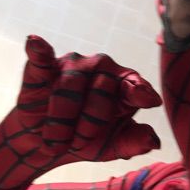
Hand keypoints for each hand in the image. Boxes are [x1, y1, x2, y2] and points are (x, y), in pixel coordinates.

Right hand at [6, 35, 161, 168]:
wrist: (50, 146)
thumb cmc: (89, 141)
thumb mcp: (115, 147)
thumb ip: (136, 142)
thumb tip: (154, 142)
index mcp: (126, 86)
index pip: (136, 85)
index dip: (141, 92)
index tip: (148, 100)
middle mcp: (103, 69)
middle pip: (102, 90)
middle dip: (90, 124)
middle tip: (78, 144)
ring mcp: (73, 66)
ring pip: (71, 87)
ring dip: (63, 120)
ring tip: (58, 142)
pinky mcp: (43, 70)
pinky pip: (41, 59)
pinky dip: (38, 50)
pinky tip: (35, 42)